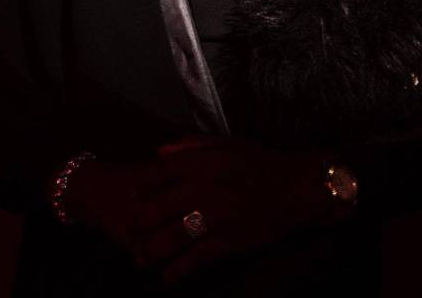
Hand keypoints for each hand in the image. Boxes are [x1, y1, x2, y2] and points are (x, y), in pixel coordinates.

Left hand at [62, 137, 343, 284]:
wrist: (294, 186)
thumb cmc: (258, 161)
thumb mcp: (223, 144)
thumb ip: (189, 146)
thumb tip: (160, 150)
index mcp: (199, 163)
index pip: (158, 174)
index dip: (140, 187)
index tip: (128, 196)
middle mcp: (202, 188)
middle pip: (158, 209)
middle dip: (139, 224)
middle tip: (127, 234)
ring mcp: (214, 216)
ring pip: (173, 237)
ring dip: (153, 250)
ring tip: (141, 259)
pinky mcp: (228, 240)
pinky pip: (197, 258)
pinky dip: (180, 269)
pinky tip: (169, 276)